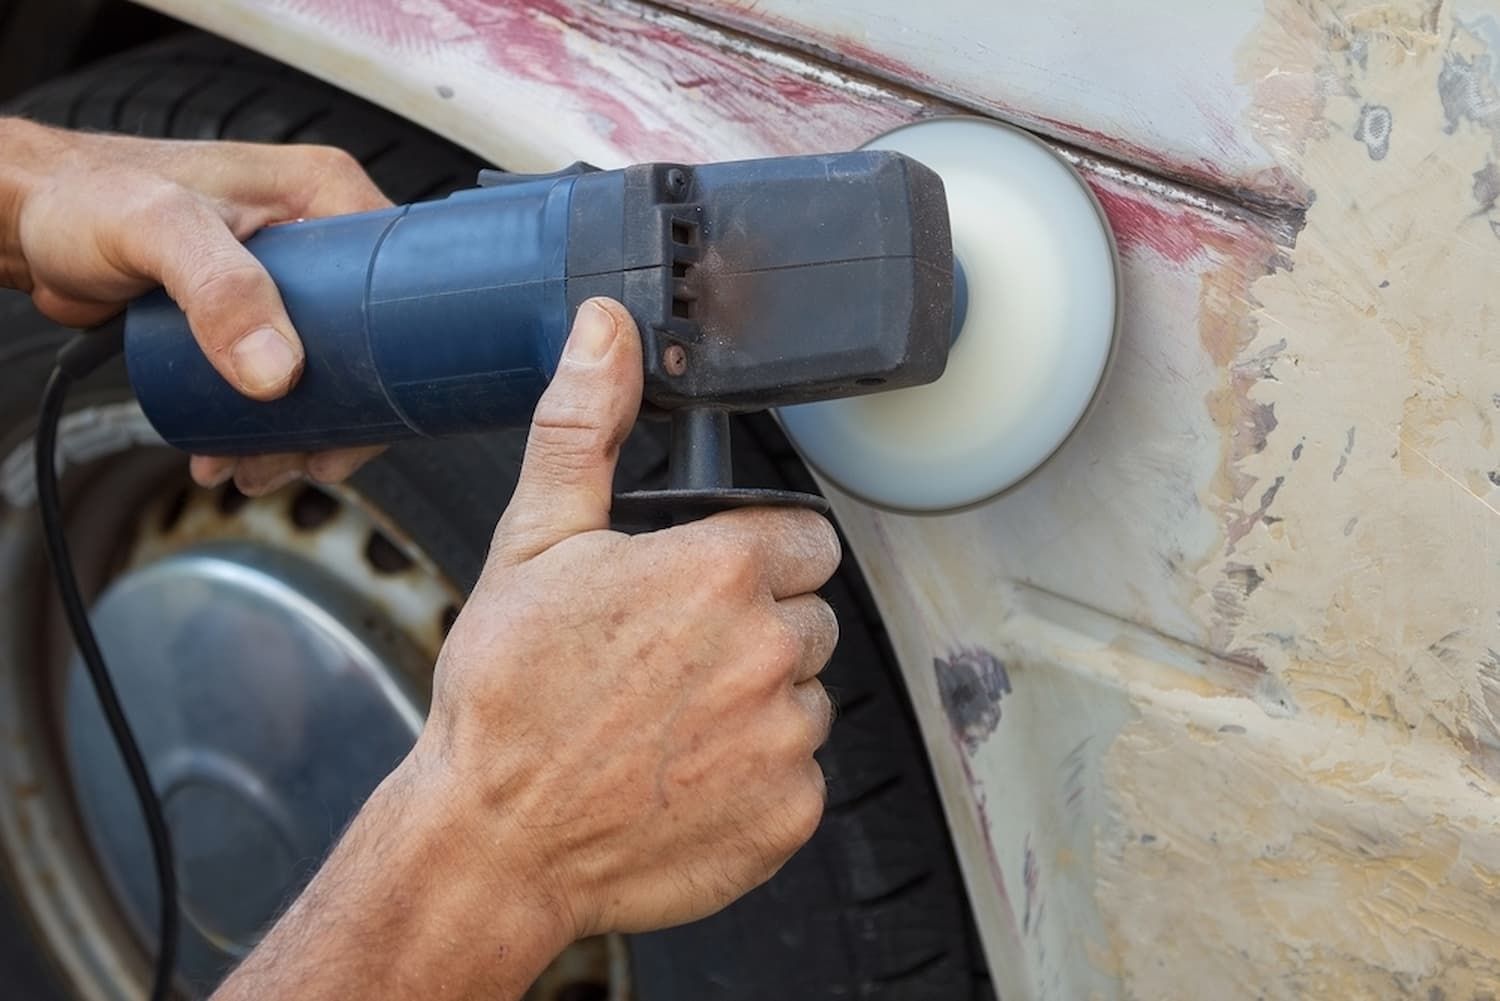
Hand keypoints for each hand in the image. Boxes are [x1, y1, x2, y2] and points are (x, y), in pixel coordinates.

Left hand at [0, 117, 389, 492]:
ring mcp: (289, 280)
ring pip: (325, 371)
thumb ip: (220, 291)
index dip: (397, 350)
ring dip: (298, 431)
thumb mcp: (159, 230)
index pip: (398, 278)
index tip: (368, 409)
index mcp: (321, 195)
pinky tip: (237, 449)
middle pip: (368, 342)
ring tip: (257, 466)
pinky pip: (285, 378)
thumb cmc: (84, 195)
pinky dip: (269, 424)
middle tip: (305, 456)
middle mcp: (315, 237)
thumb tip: (278, 373)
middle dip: (337, 413)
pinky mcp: (254, 314)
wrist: (29, 221)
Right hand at [209, 298, 840, 1000]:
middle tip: (670, 655)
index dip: (752, 556)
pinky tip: (687, 771)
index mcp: (719, 570)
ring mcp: (784, 738)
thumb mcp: (533, 541)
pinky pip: (800, 770)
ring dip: (758, 700)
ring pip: (807, 692)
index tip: (702, 585)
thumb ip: (585, 426)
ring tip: (671, 717)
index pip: (803, 538)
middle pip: (807, 614)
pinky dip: (758, 773)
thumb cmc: (506, 698)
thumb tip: (607, 333)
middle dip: (754, 624)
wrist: (491, 839)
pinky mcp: (789, 812)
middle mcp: (768, 650)